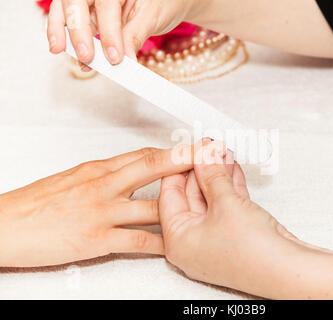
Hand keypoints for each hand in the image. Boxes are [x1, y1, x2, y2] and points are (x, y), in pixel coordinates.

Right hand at [0, 145, 192, 266]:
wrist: (6, 226)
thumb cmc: (36, 204)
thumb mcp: (72, 179)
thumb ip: (103, 176)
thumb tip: (128, 173)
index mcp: (97, 169)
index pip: (142, 155)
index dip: (171, 152)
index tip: (189, 150)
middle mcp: (103, 186)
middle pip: (152, 167)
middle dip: (184, 162)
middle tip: (209, 160)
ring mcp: (102, 212)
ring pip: (151, 204)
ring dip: (179, 205)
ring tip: (202, 205)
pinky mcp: (97, 239)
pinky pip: (137, 240)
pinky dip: (159, 243)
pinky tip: (173, 243)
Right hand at [47, 0, 199, 64]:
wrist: (165, 2)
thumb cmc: (161, 2)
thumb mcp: (152, 17)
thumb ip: (135, 36)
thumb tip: (125, 60)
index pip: (106, 4)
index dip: (108, 32)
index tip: (114, 57)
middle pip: (75, 1)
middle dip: (77, 29)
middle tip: (85, 56)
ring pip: (65, 9)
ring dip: (62, 31)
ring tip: (62, 51)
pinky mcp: (88, 13)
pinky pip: (73, 23)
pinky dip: (70, 38)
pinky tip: (72, 53)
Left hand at [159, 140, 300, 295]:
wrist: (289, 270)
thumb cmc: (253, 255)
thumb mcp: (225, 203)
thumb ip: (212, 175)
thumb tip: (203, 155)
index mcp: (178, 241)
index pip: (170, 195)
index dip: (179, 167)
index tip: (187, 148)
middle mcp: (193, 242)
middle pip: (192, 195)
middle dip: (202, 168)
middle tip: (208, 146)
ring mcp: (214, 238)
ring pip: (211, 197)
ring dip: (217, 173)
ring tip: (221, 150)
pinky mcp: (234, 233)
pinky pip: (226, 204)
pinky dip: (229, 185)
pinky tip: (231, 167)